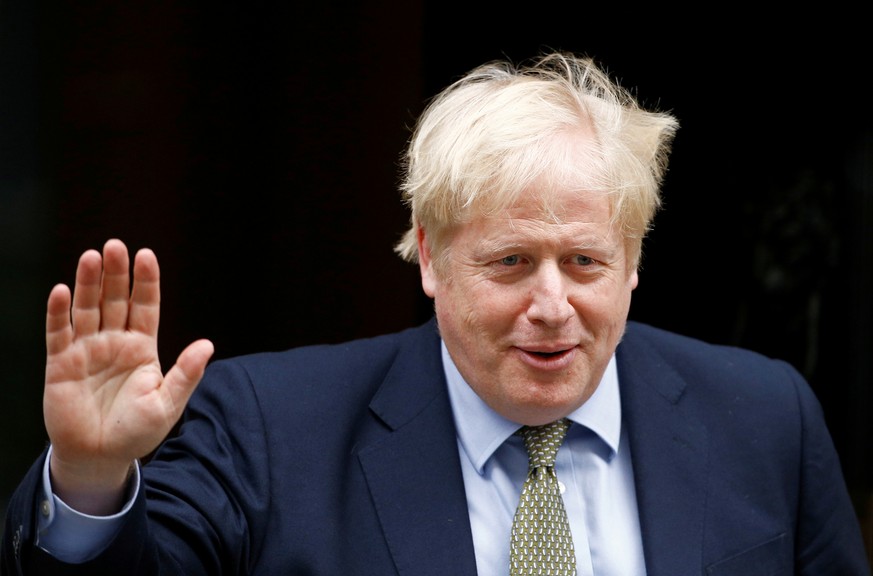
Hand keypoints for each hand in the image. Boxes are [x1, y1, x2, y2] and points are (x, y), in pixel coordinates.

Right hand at [43, 239, 213, 513]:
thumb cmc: (137, 431)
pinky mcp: (61, 363)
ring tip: (91, 257)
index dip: (146, 281)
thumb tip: (208, 345)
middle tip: (115, 246)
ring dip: (87, 283)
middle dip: (115, 273)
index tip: (146, 254)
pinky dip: (59, 312)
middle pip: (115, 299)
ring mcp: (87, 350)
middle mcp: (115, 342)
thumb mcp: (168, 403)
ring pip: (87, 309)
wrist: (100, 457)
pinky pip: (59, 332)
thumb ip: (186, 373)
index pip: (146, 305)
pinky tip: (62, 291)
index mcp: (143, 347)